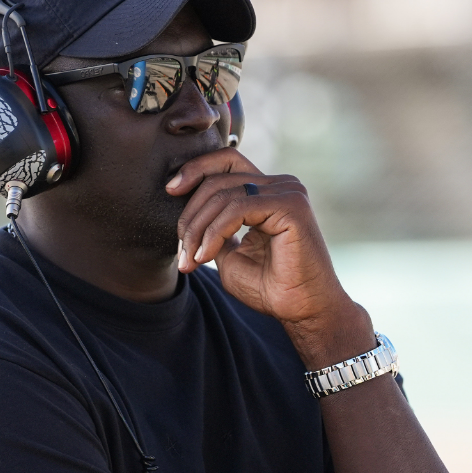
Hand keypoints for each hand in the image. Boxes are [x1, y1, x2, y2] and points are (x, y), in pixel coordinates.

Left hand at [167, 148, 372, 362]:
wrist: (301, 311)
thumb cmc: (271, 287)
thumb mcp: (229, 254)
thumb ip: (214, 229)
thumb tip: (188, 215)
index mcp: (268, 191)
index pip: (226, 161)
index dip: (196, 169)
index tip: (170, 190)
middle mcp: (281, 185)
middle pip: (219, 177)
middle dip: (191, 213)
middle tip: (182, 250)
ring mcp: (288, 192)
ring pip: (225, 193)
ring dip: (199, 228)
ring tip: (191, 259)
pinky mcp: (291, 206)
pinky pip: (238, 207)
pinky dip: (215, 232)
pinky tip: (206, 255)